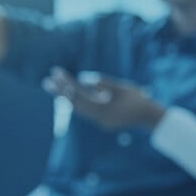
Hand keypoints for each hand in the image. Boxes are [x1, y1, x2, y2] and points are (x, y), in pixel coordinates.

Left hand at [43, 67, 165, 130]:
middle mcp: (98, 118)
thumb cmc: (138, 99)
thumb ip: (104, 83)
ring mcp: (99, 122)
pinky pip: (86, 111)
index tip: (56, 73)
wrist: (149, 117)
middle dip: (61, 91)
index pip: (79, 95)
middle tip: (46, 81)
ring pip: (79, 109)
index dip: (66, 84)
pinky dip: (78, 102)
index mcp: (103, 109)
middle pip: (75, 104)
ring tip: (55, 87)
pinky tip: (72, 95)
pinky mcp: (102, 122)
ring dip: (67, 97)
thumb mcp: (122, 87)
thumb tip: (83, 78)